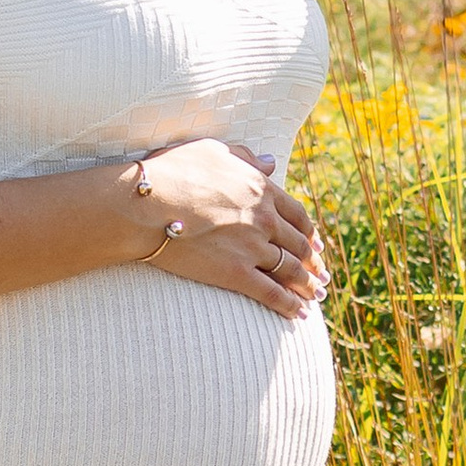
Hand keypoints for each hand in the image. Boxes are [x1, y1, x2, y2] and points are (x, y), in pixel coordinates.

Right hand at [131, 139, 327, 321]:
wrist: (144, 205)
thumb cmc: (171, 172)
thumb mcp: (213, 151)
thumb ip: (246, 157)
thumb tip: (272, 163)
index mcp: (261, 189)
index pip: (296, 214)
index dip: (309, 232)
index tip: (315, 244)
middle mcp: (264, 218)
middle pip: (298, 244)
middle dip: (313, 262)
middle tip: (321, 275)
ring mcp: (252, 247)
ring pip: (290, 269)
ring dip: (307, 285)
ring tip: (316, 296)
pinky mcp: (236, 273)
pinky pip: (271, 293)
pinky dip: (289, 304)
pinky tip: (299, 314)